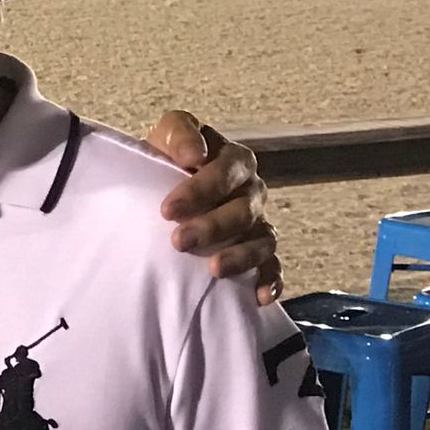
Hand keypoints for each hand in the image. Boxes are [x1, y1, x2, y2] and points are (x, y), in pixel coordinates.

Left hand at [145, 110, 282, 305]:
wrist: (157, 188)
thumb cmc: (164, 159)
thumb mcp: (165, 135)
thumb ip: (180, 133)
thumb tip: (196, 154)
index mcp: (234, 160)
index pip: (226, 172)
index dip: (200, 191)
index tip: (167, 210)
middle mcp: (251, 191)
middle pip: (244, 210)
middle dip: (213, 227)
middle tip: (180, 242)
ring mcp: (257, 223)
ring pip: (263, 240)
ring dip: (241, 256)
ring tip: (214, 270)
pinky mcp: (257, 252)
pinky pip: (272, 267)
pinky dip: (270, 281)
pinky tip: (259, 296)